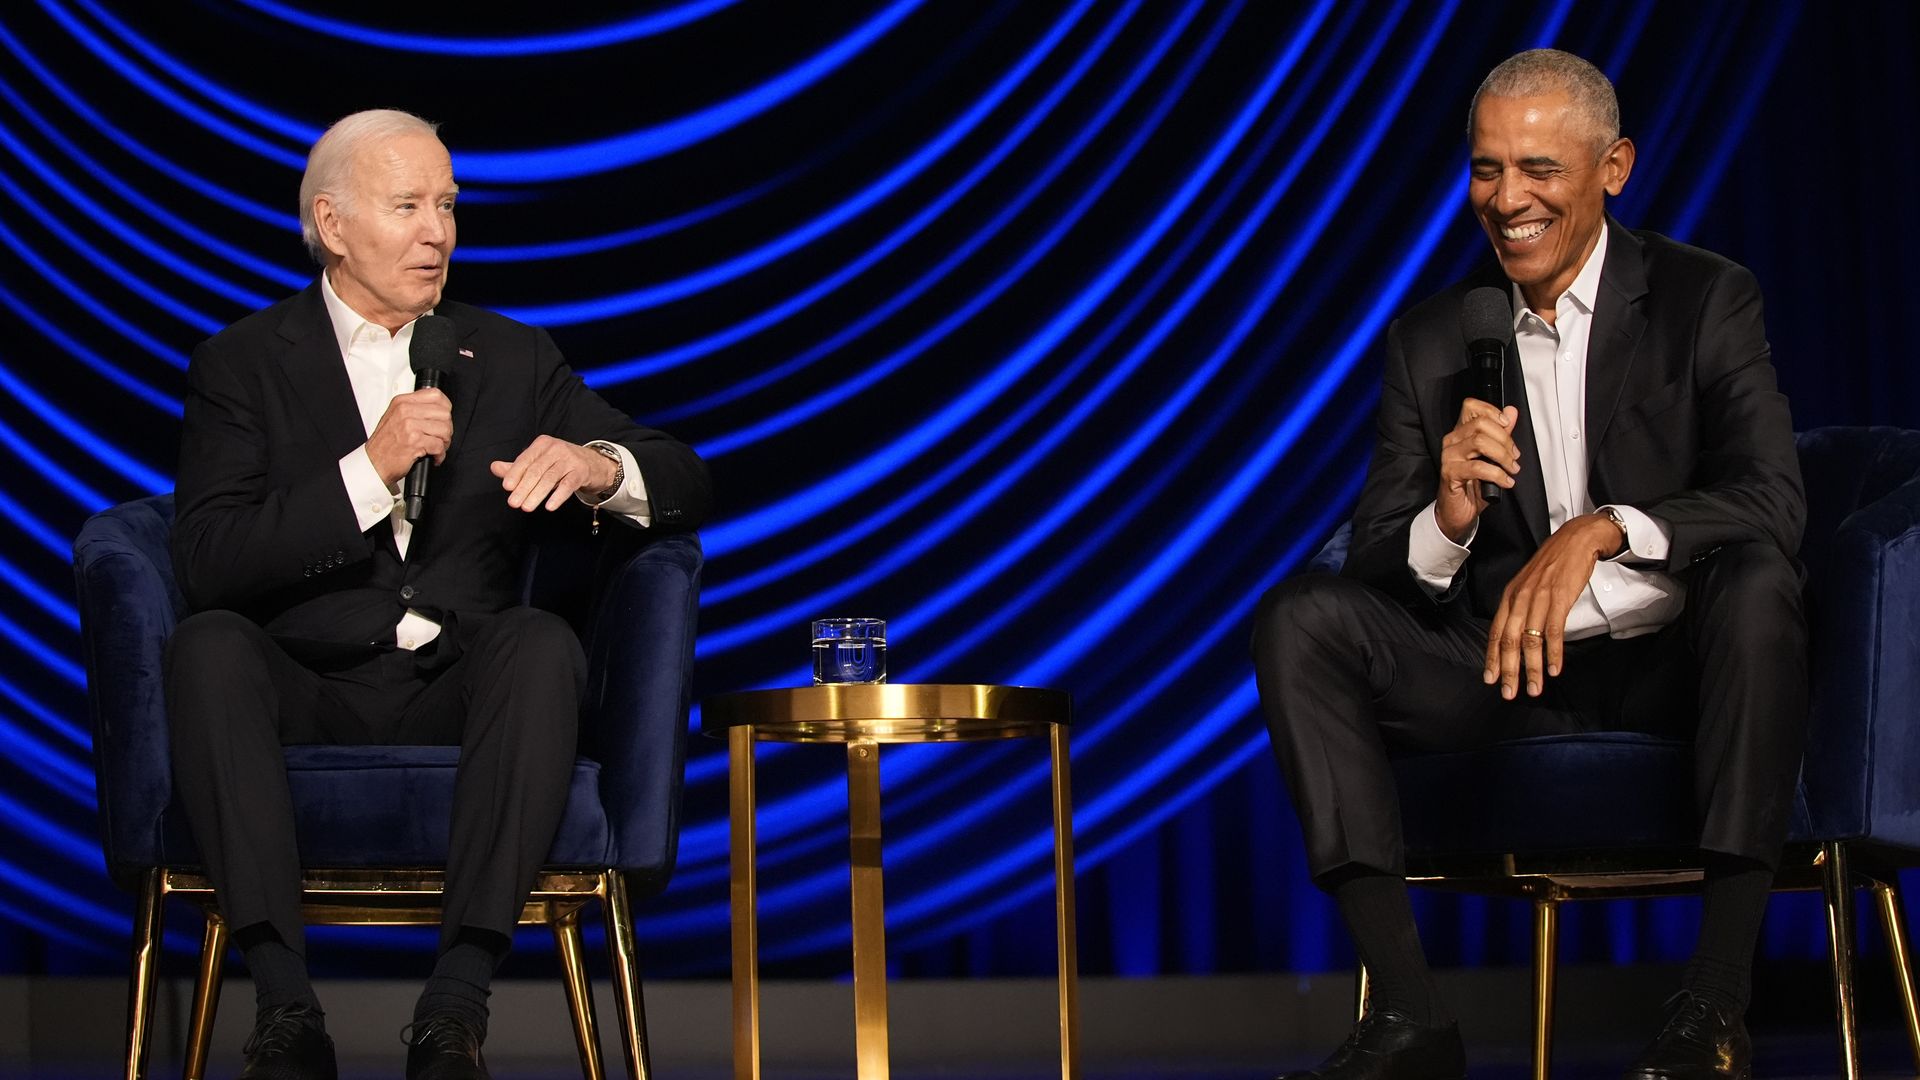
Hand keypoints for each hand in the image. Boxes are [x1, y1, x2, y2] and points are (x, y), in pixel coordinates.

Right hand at [366, 388, 452, 485]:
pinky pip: (439, 446)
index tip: (444, 418)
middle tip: (441, 437)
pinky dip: (440, 455)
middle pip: (444, 413)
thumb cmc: (384, 443)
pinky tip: (433, 456)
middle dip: (447, 428)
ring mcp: (410, 426)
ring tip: (437, 447)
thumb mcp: (394, 416)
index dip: (445, 408)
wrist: (373, 462)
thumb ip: (413, 408)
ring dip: (445, 442)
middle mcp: (405, 411)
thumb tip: (437, 407)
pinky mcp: (414, 442)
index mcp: (402, 402)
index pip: (435, 395)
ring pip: (445, 429)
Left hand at [490, 436, 618, 511]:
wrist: (592, 463)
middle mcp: (556, 448)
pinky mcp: (581, 471)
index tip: (507, 487)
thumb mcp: (538, 462)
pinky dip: (558, 496)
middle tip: (513, 503)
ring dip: (537, 494)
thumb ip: (516, 467)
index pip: (525, 460)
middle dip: (523, 488)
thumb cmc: (559, 463)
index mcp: (542, 444)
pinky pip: (568, 485)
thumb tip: (494, 467)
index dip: (515, 473)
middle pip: (536, 470)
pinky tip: (549, 506)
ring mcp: (570, 459)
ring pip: (550, 478)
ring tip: (526, 507)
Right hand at [1436, 399, 1520, 542]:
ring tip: (1511, 469)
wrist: (1458, 511)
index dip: (1491, 411)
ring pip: (1480, 442)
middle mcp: (1452, 441)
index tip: (1507, 424)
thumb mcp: (1493, 458)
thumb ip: (1502, 434)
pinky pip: (1478, 467)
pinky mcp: (1450, 473)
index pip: (1471, 407)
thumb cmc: (1474, 486)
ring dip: (1503, 456)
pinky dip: (1497, 474)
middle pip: (1480, 424)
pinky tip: (1505, 481)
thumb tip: (1511, 412)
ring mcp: (1449, 456)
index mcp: (1462, 433)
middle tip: (1514, 456)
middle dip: (1505, 439)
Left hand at [1483, 513, 1626, 698]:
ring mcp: (1539, 599)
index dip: (1492, 658)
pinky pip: (1553, 631)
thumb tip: (1515, 636)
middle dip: (1509, 670)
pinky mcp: (1559, 598)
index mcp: (1509, 597)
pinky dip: (1554, 653)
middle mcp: (1520, 599)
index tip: (1490, 679)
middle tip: (1509, 693)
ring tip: (1535, 688)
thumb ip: (1520, 609)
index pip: (1496, 633)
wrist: (1575, 540)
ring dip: (1533, 668)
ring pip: (1531, 640)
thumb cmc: (1552, 565)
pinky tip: (1555, 669)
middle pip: (1510, 641)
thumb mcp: (1528, 585)